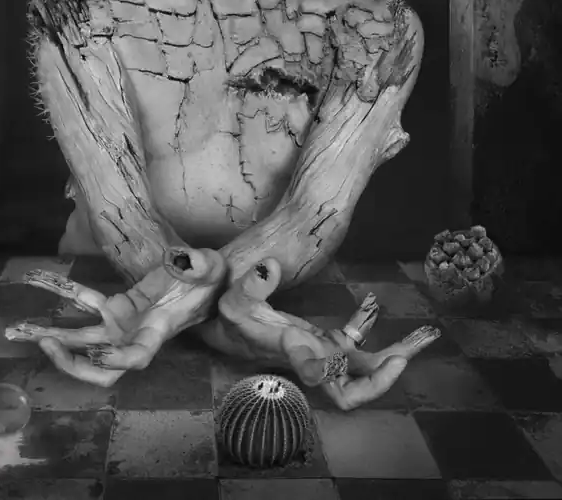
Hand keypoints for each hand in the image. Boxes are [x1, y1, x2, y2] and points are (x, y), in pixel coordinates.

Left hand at [4, 247, 225, 385]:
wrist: (200, 278)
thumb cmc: (210, 278)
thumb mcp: (211, 268)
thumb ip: (200, 264)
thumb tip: (184, 260)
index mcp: (157, 334)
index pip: (136, 358)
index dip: (117, 361)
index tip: (100, 354)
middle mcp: (132, 338)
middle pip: (97, 366)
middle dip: (68, 361)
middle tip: (43, 342)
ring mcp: (119, 325)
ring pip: (80, 340)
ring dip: (49, 335)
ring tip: (15, 331)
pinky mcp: (113, 308)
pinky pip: (83, 301)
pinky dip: (60, 290)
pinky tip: (36, 278)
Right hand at [195, 258, 439, 409]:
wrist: (230, 331)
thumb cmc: (232, 320)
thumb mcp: (233, 301)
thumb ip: (252, 284)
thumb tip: (271, 266)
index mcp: (291, 351)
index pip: (312, 373)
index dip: (326, 374)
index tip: (334, 366)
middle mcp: (312, 360)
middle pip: (351, 390)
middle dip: (381, 379)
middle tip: (403, 355)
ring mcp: (322, 353)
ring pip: (364, 368)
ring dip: (394, 355)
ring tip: (425, 335)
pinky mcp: (324, 342)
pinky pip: (355, 341)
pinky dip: (369, 326)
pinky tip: (376, 304)